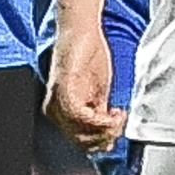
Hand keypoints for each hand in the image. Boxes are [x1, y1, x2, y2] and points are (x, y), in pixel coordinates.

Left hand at [46, 16, 122, 150]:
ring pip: (83, 134)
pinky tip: (116, 112)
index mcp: (59, 112)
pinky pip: (84, 118)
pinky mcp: (65, 91)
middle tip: (120, 125)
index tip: (117, 132)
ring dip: (108, 129)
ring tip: (119, 117)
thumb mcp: (96, 93)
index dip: (101, 143)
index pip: (79, 142)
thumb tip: (107, 138)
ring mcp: (58, 101)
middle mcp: (54, 110)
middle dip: (106, 138)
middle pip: (81, 142)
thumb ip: (98, 114)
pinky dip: (104, 120)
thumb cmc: (87, 57)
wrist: (81, 31)